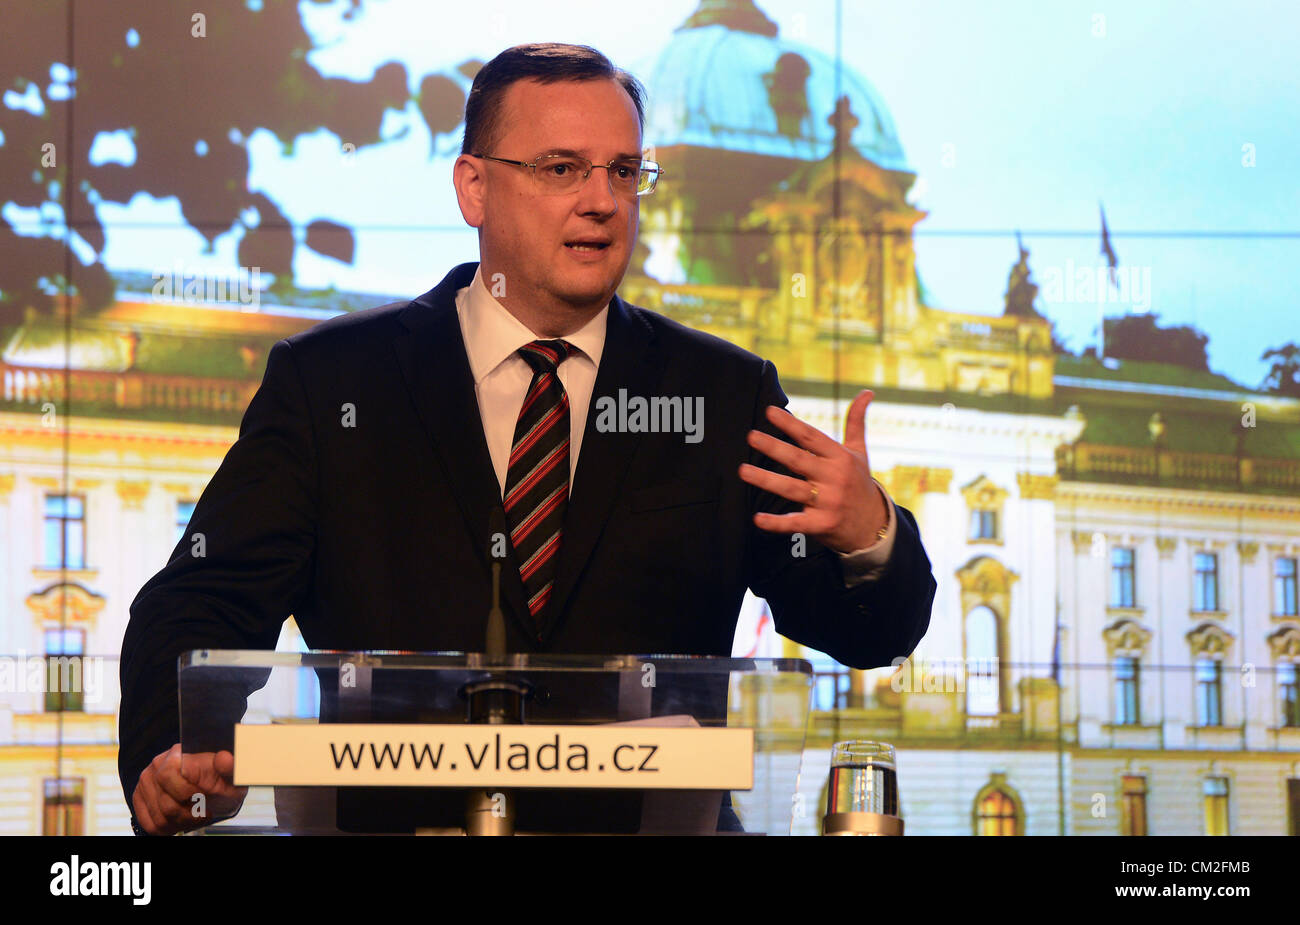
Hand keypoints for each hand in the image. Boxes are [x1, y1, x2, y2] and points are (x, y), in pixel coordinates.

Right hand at [131, 744, 247, 834]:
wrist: (213, 788)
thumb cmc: (222, 781)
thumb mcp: (233, 775)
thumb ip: (231, 766)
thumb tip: (224, 758)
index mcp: (178, 753)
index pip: (168, 774)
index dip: (190, 792)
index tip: (205, 796)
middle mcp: (157, 764)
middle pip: (166, 803)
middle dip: (189, 812)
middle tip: (203, 810)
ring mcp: (145, 782)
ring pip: (160, 817)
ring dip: (182, 822)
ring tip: (195, 814)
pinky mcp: (139, 799)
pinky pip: (150, 825)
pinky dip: (169, 828)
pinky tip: (182, 819)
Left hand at [737, 389, 887, 553]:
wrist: (874, 525)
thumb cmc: (859, 483)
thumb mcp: (860, 452)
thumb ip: (856, 422)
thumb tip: (867, 391)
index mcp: (840, 458)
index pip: (812, 437)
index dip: (791, 424)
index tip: (769, 411)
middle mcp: (834, 478)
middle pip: (799, 460)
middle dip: (774, 448)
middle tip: (751, 436)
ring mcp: (828, 502)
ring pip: (792, 489)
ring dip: (766, 480)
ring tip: (743, 470)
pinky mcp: (821, 525)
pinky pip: (795, 523)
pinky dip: (776, 523)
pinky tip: (757, 519)